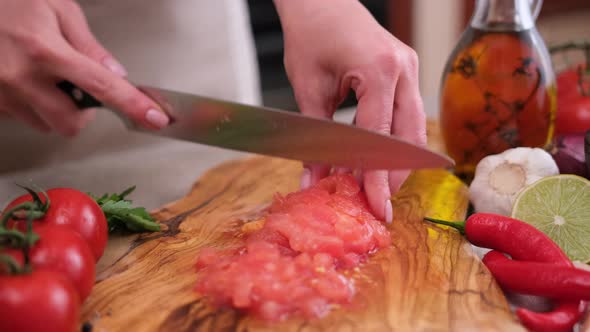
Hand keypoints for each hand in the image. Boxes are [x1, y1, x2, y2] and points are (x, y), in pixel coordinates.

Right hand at [0, 0, 168, 135]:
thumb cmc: (11, 0)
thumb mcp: (56, 8)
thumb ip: (88, 45)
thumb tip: (115, 73)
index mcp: (46, 51)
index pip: (102, 88)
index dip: (132, 106)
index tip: (154, 119)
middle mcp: (22, 77)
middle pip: (71, 124)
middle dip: (83, 113)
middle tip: (77, 86)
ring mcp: (2, 93)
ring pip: (47, 125)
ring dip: (57, 109)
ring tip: (45, 76)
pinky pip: (24, 118)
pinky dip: (34, 105)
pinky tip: (26, 79)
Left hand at [274, 0, 426, 222]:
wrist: (320, 0)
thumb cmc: (309, 36)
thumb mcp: (309, 91)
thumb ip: (315, 140)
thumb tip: (314, 182)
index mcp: (379, 70)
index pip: (381, 136)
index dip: (376, 176)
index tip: (376, 206)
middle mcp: (403, 69)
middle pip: (409, 136)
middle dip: (395, 174)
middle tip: (379, 203)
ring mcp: (409, 68)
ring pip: (414, 127)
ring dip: (398, 160)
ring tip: (377, 186)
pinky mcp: (406, 70)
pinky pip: (407, 113)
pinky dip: (395, 139)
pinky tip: (377, 158)